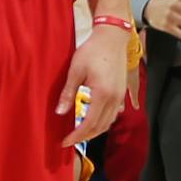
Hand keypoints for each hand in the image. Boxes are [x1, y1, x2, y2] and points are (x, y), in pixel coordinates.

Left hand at [58, 27, 127, 146]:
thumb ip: (68, 93)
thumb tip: (60, 112)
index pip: (89, 123)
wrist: (112, 38)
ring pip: (108, 122)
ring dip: (94, 130)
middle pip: (100, 127)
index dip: (77, 135)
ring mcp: (120, 96)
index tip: (65, 141)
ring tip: (80, 132)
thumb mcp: (76, 70)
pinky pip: (113, 114)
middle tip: (70, 140)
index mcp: (102, 94)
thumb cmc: (92, 50)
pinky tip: (93, 119)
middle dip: (85, 137)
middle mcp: (114, 99)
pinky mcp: (121, 92)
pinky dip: (103, 121)